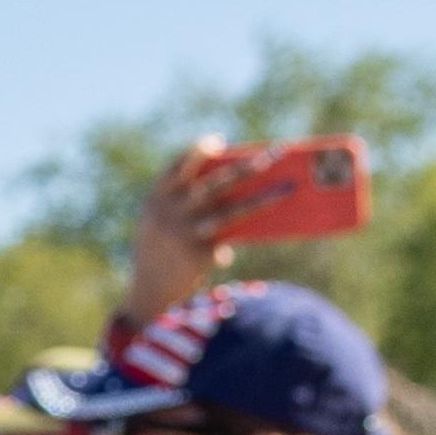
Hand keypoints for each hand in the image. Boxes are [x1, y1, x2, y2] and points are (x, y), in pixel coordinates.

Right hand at [130, 140, 259, 324]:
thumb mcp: (161, 224)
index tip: (217, 142)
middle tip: (270, 156)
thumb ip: (186, 207)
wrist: (148, 292)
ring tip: (287, 189)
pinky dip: (253, 228)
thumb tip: (239, 195)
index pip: (177, 167)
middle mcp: (170, 212)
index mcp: (157, 199)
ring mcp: (186, 233)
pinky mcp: (200, 254)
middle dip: (244, 169)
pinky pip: (233, 237)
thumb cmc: (160, 251)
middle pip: (214, 184)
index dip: (196, 152)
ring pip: (232, 211)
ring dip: (262, 199)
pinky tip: (274, 222)